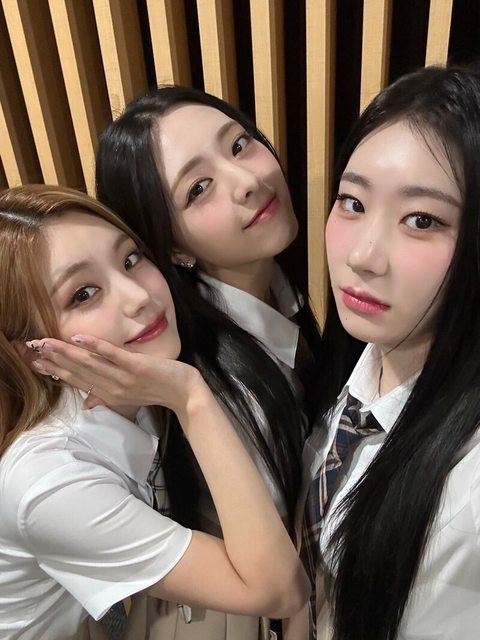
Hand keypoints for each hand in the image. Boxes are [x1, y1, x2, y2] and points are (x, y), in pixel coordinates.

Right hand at [25, 336, 203, 413]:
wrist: (184, 393)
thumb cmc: (157, 390)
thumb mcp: (129, 397)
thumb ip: (105, 398)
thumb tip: (85, 402)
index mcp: (107, 394)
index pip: (75, 381)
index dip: (55, 370)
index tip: (35, 361)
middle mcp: (111, 388)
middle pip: (77, 371)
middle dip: (53, 358)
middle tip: (32, 347)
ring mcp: (124, 378)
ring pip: (89, 363)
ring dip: (67, 351)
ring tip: (47, 341)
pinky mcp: (137, 367)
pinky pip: (113, 356)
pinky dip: (96, 346)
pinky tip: (79, 337)